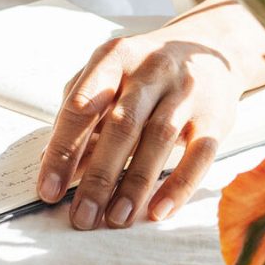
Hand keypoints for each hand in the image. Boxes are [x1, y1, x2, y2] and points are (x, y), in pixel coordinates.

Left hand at [34, 25, 247, 230]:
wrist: (211, 44)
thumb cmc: (145, 70)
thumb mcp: (111, 75)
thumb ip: (83, 112)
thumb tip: (52, 161)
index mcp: (115, 57)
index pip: (82, 104)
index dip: (63, 149)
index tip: (48, 189)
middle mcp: (151, 69)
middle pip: (122, 124)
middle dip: (99, 175)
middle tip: (82, 216)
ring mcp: (186, 90)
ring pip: (159, 139)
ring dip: (134, 184)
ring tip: (115, 219)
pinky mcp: (215, 115)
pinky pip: (199, 154)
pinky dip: (179, 185)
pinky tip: (159, 211)